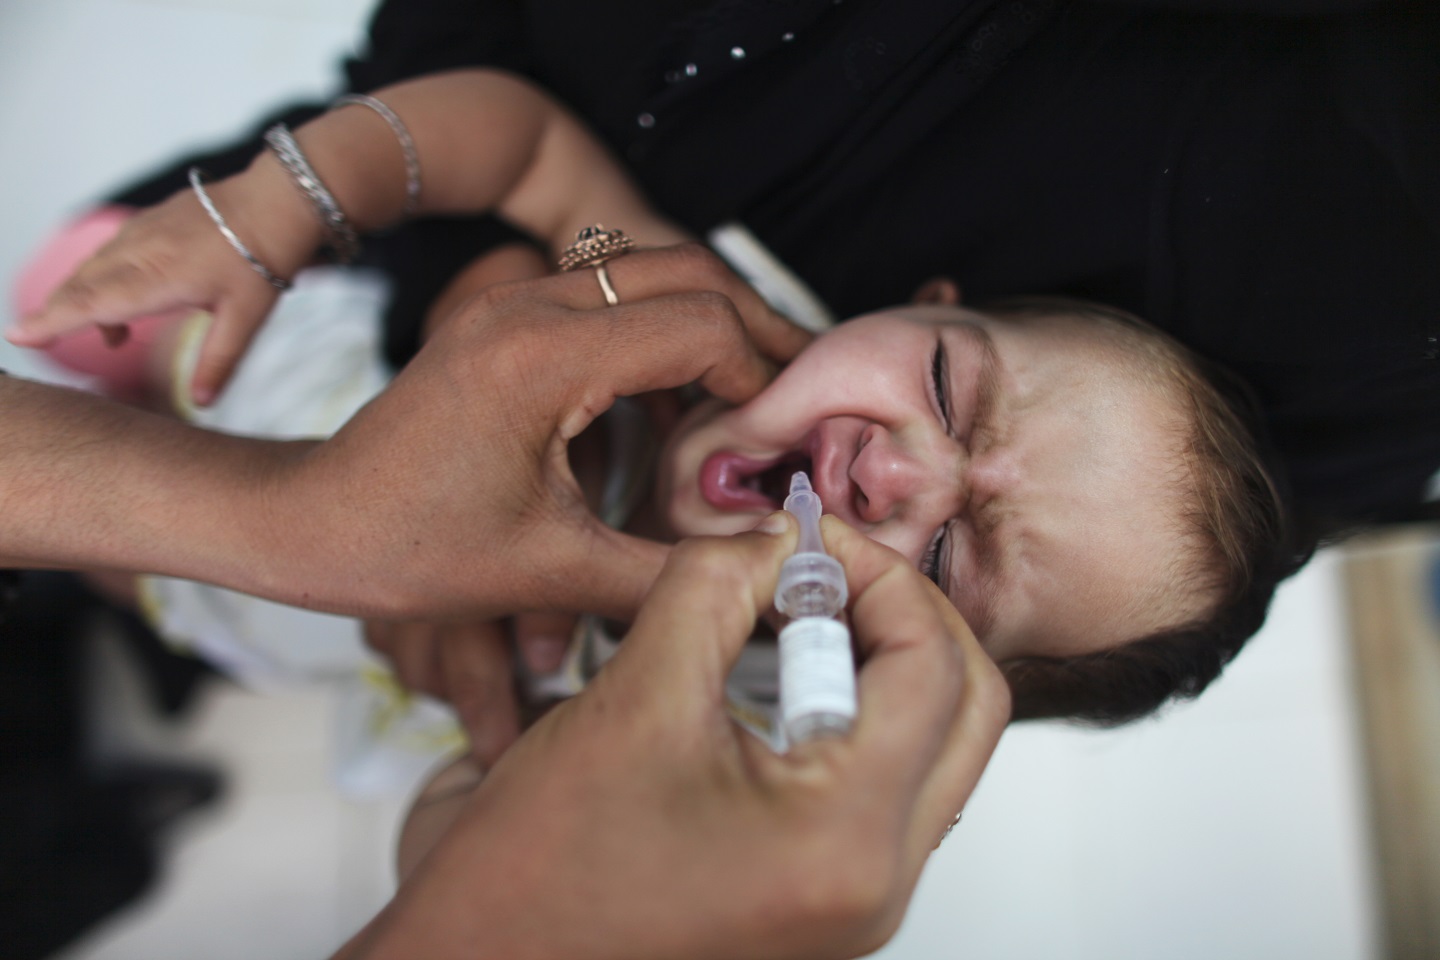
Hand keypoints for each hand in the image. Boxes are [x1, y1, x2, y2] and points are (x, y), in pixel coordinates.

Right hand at [6, 163, 320, 404]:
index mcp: (156, 279)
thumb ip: (219, 361)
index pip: (91, 305)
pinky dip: (103, 275)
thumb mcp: (247, 318)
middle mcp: (139, 252)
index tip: (19, 335)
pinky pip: (111, 250)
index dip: (52, 322)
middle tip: (42, 339)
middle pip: (81, 285)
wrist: (278, 199)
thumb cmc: (264, 257)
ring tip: (114, 335)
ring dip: (84, 297)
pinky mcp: (152, 219)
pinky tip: (127, 295)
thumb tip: (201, 403)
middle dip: (57, 313)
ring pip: (94, 266)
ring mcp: (143, 231)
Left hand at [280, 244, 810, 621]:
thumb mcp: (549, 571)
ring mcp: (512, 299)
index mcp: (543, 354)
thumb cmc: (407, 546)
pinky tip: (677, 398)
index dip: (761, 374)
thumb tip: (764, 574)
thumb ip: (669, 572)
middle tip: (801, 384)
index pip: (700, 323)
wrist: (308, 520)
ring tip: (751, 390)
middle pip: (686, 268)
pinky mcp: (504, 315)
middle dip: (755, 323)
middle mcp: (528, 302)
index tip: (784, 433)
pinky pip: (608, 294)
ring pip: (649, 270)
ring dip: (709, 319)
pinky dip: (659, 329)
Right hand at [337, 516, 1011, 959]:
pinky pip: (879, 782)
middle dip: (902, 613)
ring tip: (794, 613)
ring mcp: (852, 897)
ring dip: (877, 661)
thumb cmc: (531, 877)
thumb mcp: (631, 699)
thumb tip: (775, 538)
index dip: (879, 575)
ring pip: (933, 745)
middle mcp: (871, 882)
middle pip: (964, 708)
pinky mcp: (819, 891)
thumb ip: (716, 588)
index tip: (811, 536)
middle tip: (826, 566)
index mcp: (844, 841)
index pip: (933, 667)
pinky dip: (847, 711)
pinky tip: (774, 674)